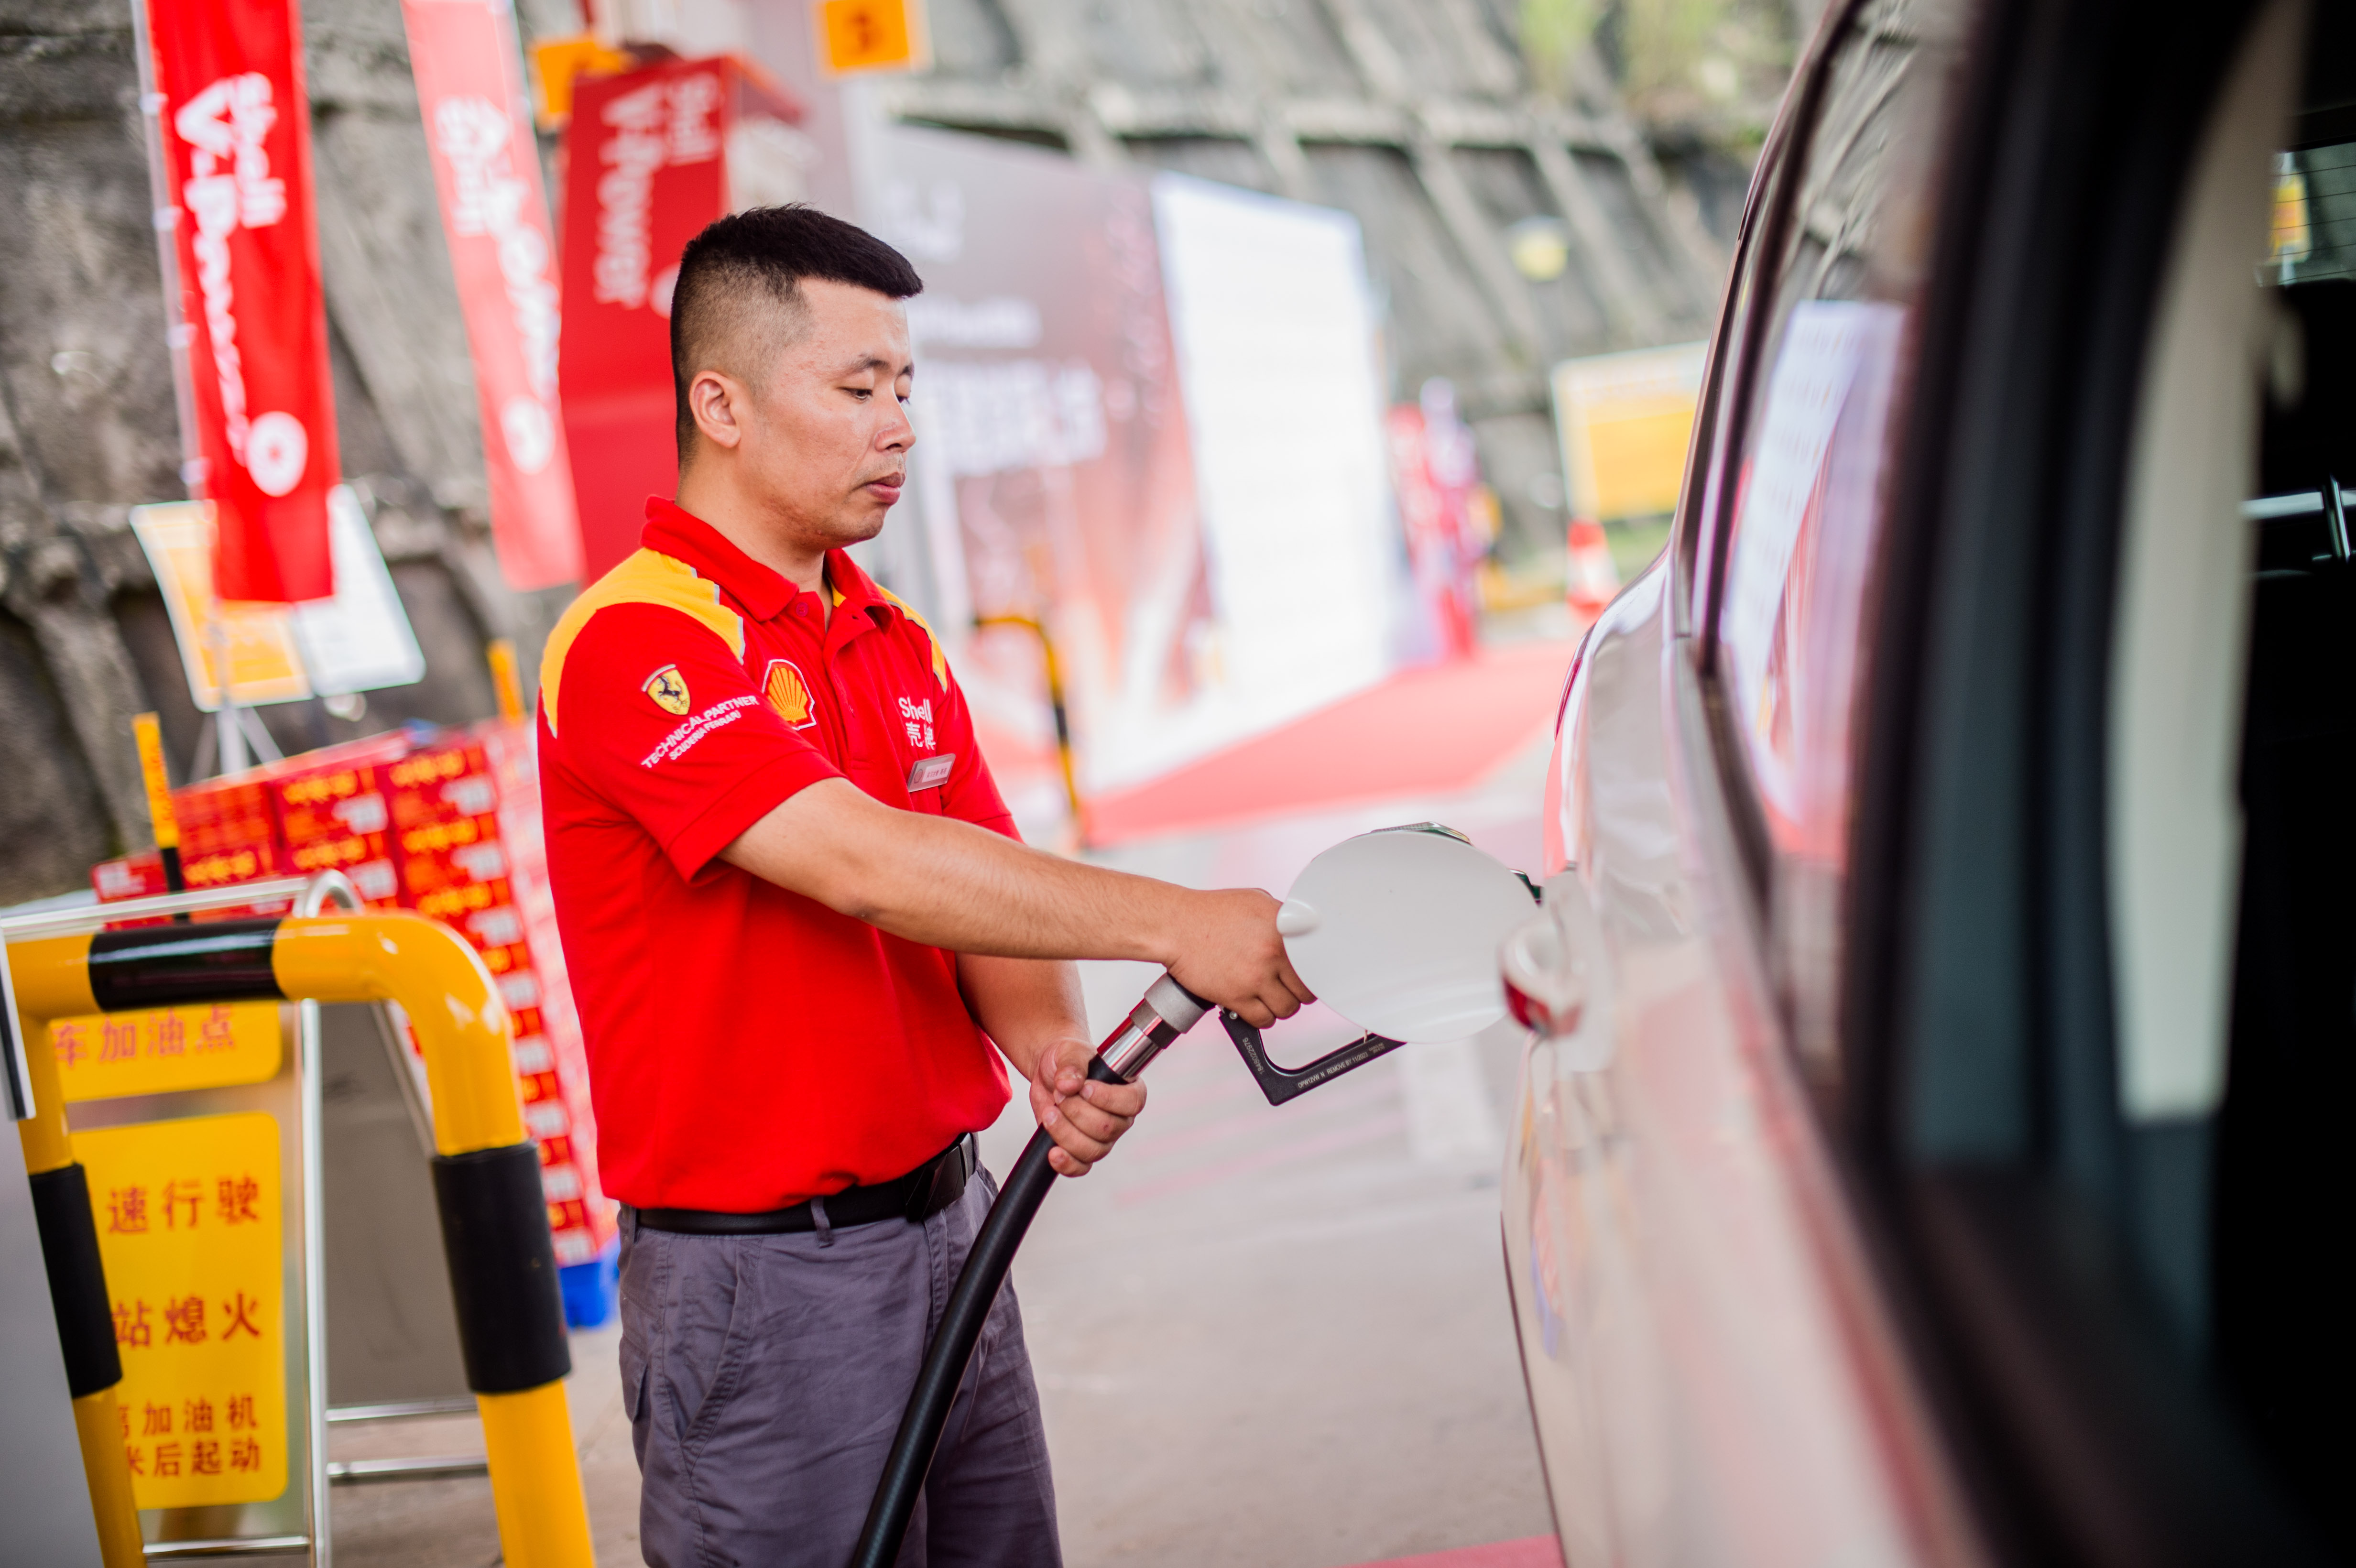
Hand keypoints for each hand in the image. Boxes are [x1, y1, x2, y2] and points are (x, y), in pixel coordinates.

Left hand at [1030, 1037, 1147, 1175]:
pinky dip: (1066, 1163)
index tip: (1084, 1088)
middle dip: (1076, 1112)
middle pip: (1107, 1129)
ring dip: (1065, 1133)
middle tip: (1060, 1094)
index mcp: (1128, 1090)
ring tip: (1050, 1112)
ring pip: (1092, 1150)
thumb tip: (1069, 1084)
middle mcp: (1119, 1118)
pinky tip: (1053, 1153)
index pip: (1132, 1103)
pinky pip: (1081, 1167)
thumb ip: (1072, 1065)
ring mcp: (1102, 1138)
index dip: (1108, 1099)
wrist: (1050, 1073)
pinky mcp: (1081, 1150)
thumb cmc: (1068, 1059)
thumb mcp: (1070, 1052)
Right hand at [1165, 888, 1314, 1027]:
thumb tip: (1299, 933)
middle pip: (1305, 991)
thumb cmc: (1210, 912)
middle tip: (1287, 987)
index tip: (1308, 976)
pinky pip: (1263, 1020)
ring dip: (1280, 1007)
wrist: (1176, 925)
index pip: (1316, 962)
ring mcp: (1255, 977)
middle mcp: (1272, 953)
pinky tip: (1255, 1007)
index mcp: (1282, 929)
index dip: (1313, 972)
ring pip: (1287, 1009)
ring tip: (1270, 997)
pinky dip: (1262, 1018)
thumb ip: (1282, 919)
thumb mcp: (1256, 901)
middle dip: (1298, 992)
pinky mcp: (1236, 996)